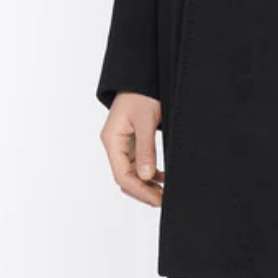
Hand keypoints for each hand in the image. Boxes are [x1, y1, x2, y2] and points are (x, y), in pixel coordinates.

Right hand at [100, 92, 163, 206]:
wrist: (142, 77)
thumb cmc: (141, 93)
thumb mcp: (146, 120)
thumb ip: (146, 149)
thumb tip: (146, 177)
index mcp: (112, 140)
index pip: (122, 175)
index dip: (140, 191)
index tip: (158, 199)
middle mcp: (114, 145)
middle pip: (125, 178)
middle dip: (143, 192)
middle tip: (164, 200)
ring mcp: (122, 145)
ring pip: (131, 174)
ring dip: (146, 185)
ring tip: (165, 193)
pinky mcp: (131, 143)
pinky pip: (137, 165)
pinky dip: (149, 175)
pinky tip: (163, 179)